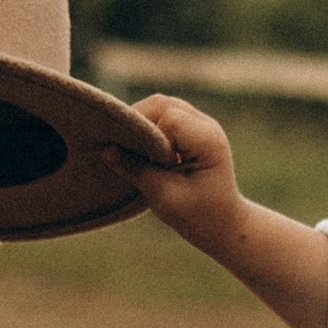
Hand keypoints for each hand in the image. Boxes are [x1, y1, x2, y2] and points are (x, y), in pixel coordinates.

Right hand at [110, 96, 247, 247]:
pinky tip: (141, 147)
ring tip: (131, 148)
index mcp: (208, 141)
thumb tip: (105, 150)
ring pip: (161, 105)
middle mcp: (207, 126)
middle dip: (138, 122)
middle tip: (123, 148)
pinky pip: (164, 114)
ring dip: (142, 122)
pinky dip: (149, 126)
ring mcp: (201, 124)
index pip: (169, 119)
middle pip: (162, 104)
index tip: (136, 157)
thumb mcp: (164, 196)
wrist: (222, 223)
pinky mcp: (191, 128)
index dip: (146, 133)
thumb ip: (136, 170)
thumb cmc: (197, 215)